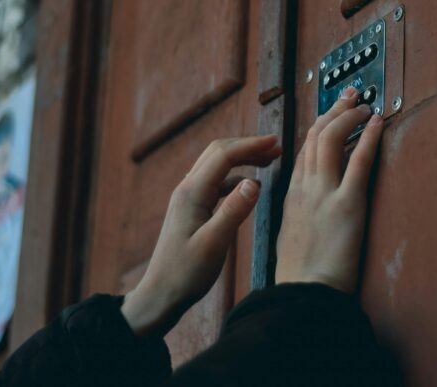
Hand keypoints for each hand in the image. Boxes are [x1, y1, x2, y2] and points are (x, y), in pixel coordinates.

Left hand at [121, 136, 280, 336]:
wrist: (160, 294)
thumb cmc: (186, 273)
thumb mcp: (214, 243)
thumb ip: (234, 211)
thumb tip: (255, 182)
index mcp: (192, 193)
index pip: (224, 155)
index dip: (251, 146)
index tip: (276, 143)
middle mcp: (187, 189)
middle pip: (218, 153)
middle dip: (248, 146)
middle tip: (276, 149)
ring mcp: (188, 198)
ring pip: (217, 165)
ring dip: (242, 158)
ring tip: (268, 161)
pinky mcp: (192, 209)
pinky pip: (216, 182)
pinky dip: (235, 176)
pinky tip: (250, 186)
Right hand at [275, 87, 383, 293]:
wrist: (305, 294)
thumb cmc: (301, 275)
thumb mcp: (292, 235)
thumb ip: (300, 214)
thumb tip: (310, 206)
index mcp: (291, 194)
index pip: (303, 148)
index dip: (319, 125)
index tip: (331, 113)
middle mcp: (305, 187)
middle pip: (315, 135)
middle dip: (333, 110)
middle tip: (350, 96)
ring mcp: (324, 193)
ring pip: (331, 139)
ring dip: (349, 116)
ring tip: (365, 104)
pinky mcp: (347, 204)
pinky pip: (358, 161)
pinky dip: (368, 137)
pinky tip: (377, 122)